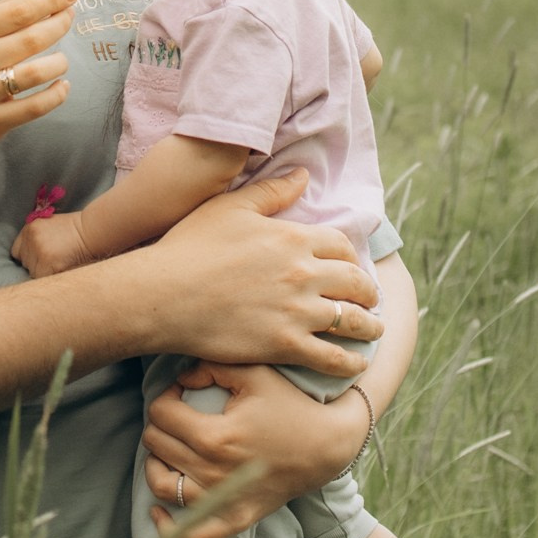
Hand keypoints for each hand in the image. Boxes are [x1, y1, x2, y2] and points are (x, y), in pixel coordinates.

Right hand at [0, 0, 78, 162]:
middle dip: (59, 24)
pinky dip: (57, 94)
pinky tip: (62, 85)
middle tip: (70, 17)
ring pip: (35, 73)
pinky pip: (35, 106)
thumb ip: (13, 4)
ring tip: (61, 59)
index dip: (49, 0)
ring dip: (59, 62)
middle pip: (29, 39)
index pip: (16, 12)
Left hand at [14, 209, 92, 278]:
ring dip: (43, 272)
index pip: (17, 251)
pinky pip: (41, 278)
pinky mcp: (46, 263)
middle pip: (25, 262)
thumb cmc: (75, 230)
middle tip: (53, 260)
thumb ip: (36, 237)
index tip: (38, 258)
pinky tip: (61, 268)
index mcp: (29, 228)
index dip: (28, 256)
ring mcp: (38, 250)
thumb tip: (28, 255)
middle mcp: (30, 238)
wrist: (91, 231)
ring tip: (59, 263)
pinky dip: (50, 276)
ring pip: (33, 272)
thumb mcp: (50, 225)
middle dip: (36, 264)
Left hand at [140, 359, 368, 537]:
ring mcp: (223, 500)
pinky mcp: (235, 518)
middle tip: (178, 415)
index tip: (181, 392)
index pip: (161, 413)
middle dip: (161, 424)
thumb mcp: (255, 374)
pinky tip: (157, 510)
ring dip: (156, 463)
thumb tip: (180, 378)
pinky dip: (168, 525)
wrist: (327, 445)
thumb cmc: (291, 404)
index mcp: (215, 436)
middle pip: (156, 445)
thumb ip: (212, 367)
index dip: (165, 396)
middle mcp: (213, 472)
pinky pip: (191, 535)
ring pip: (162, 486)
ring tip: (168, 449)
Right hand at [143, 173, 378, 374]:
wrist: (164, 294)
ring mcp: (297, 311)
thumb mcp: (231, 208)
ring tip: (373, 332)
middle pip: (355, 283)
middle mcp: (303, 273)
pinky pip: (332, 357)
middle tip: (369, 301)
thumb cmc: (190, 247)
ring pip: (351, 321)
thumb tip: (302, 175)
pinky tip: (357, 363)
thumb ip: (272, 192)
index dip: (352, 259)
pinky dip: (351, 361)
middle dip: (367, 293)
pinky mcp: (285, 345)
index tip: (351, 269)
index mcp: (293, 238)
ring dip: (369, 327)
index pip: (342, 247)